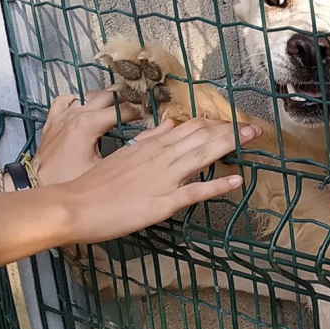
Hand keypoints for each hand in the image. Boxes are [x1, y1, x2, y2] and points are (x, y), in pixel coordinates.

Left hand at [34, 90, 141, 186]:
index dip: (139, 112)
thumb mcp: (101, 168)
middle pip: (107, 96)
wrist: (36, 185)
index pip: (122, 110)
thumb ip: (123, 152)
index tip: (149, 117)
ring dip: (103, 99)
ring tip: (116, 108)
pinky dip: (78, 100)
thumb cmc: (68, 180)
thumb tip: (145, 143)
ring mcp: (62, 115)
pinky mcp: (52, 121)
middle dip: (124, 101)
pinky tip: (84, 107)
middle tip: (137, 110)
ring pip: (87, 95)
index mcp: (88, 124)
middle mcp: (75, 114)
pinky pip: (65, 100)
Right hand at [55, 117, 259, 243]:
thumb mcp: (123, 153)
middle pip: (201, 137)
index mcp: (151, 146)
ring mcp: (162, 179)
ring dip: (230, 146)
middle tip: (255, 127)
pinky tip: (237, 181)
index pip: (189, 128)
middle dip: (231, 131)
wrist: (74, 205)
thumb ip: (148, 139)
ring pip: (201, 156)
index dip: (214, 124)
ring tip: (253, 139)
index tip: (233, 122)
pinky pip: (194, 192)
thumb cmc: (94, 184)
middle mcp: (160, 158)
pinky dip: (217, 186)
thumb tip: (171, 123)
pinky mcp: (162, 203)